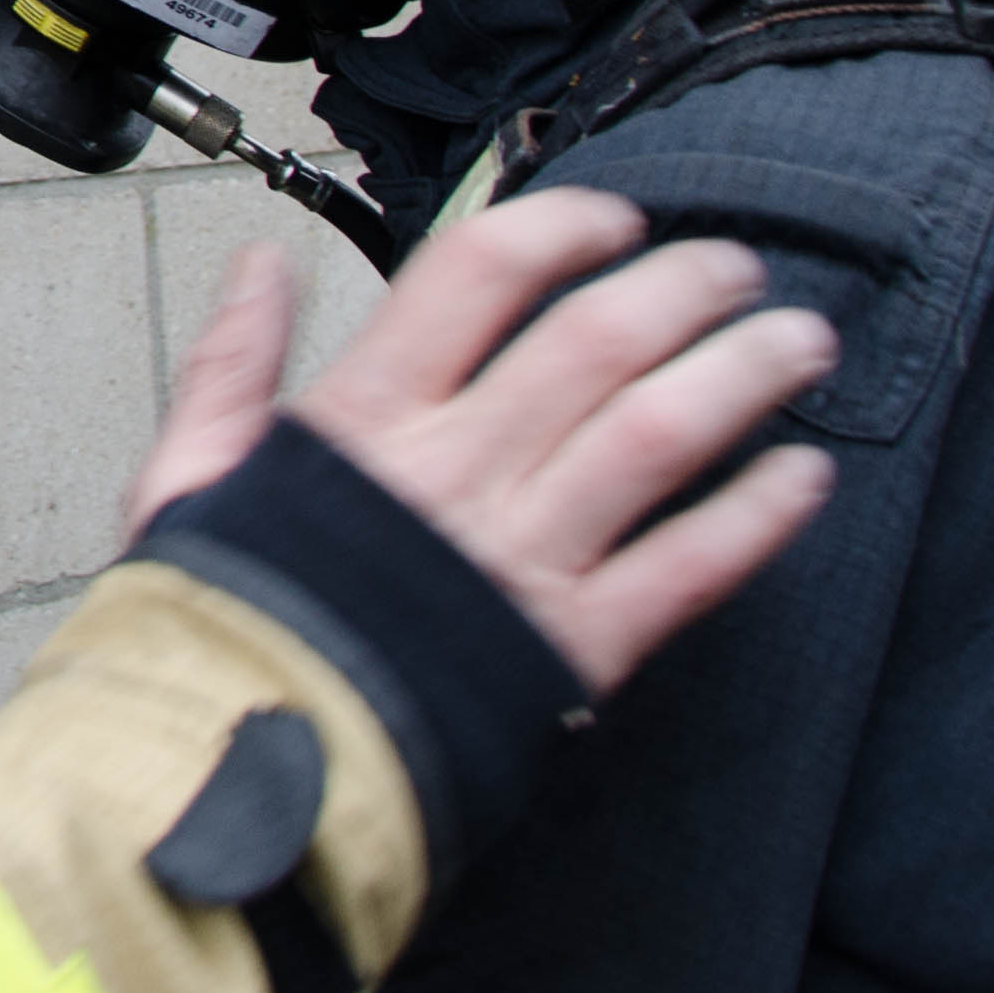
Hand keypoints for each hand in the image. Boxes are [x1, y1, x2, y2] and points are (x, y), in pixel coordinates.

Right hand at [126, 191, 835, 697]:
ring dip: (742, 377)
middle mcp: (457, 469)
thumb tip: (258, 266)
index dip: (561, 227)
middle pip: (595, 340)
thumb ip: (231, 362)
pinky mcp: (571, 648)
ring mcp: (522, 557)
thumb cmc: (216, 626)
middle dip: (684, 288)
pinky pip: (687, 568)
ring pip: (658, 436)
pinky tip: (804, 476)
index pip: (478, 273)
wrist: (237, 773)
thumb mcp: (189, 472)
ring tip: (799, 342)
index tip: (614, 219)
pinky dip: (756, 517)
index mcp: (364, 416)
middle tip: (736, 266)